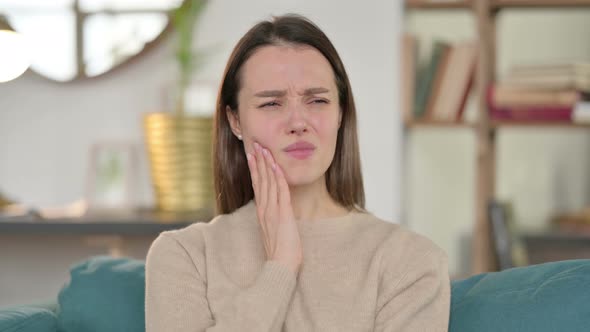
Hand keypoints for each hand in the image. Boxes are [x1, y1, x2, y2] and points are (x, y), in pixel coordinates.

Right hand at [246, 142, 302, 274]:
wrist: (281, 265)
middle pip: (260, 180)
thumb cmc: (280, 252)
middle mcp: (264, 209)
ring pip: (268, 182)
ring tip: (264, 149)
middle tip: (256, 145)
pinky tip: (276, 166)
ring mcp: (272, 211)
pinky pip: (280, 191)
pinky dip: (278, 177)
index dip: (255, 169)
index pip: (257, 186)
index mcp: (262, 212)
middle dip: (258, 161)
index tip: (253, 155)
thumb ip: (272, 219)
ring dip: (266, 164)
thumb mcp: (273, 232)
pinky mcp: (282, 214)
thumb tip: (274, 211)